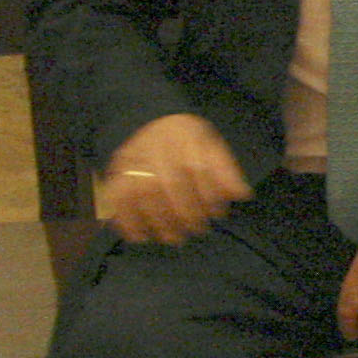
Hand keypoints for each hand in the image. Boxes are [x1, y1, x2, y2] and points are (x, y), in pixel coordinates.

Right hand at [98, 113, 248, 244]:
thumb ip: (225, 169)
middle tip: (198, 230)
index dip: (209, 196)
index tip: (219, 214)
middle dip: (186, 214)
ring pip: (143, 195)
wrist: (147, 119)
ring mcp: (132, 162)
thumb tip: (243, 195)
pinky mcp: (115, 173)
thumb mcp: (211, 144)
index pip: (197, 170)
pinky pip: (117, 200)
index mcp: (184, 139)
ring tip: (173, 238)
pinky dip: (126, 221)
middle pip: (170, 186)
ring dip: (159, 223)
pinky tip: (140, 237)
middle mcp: (156, 150)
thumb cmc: (185, 138)